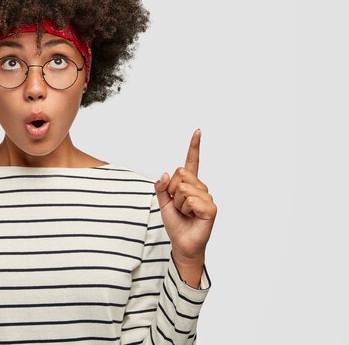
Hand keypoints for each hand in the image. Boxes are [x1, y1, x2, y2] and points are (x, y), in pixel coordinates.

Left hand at [154, 129, 216, 264]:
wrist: (182, 242)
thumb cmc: (175, 222)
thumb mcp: (162, 202)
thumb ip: (161, 187)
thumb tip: (165, 174)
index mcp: (189, 183)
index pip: (192, 161)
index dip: (194, 146)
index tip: (197, 131)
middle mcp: (200, 187)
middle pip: (180, 174)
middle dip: (172, 191)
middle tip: (178, 205)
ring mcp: (206, 196)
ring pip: (183, 188)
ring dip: (178, 203)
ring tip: (185, 213)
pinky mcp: (211, 208)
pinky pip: (191, 200)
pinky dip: (186, 209)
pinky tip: (192, 217)